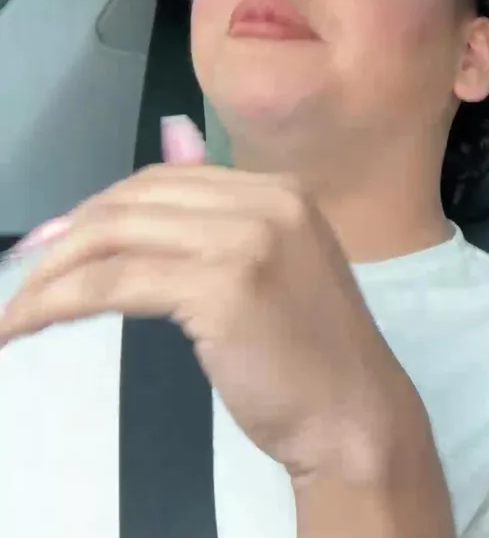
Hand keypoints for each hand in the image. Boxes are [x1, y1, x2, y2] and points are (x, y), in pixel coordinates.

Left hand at [0, 116, 424, 481]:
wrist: (355, 414)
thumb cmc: (316, 356)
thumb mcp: (276, 270)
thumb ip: (221, 227)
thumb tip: (154, 174)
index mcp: (283, 192)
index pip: (167, 180)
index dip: (100, 208)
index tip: (57, 245)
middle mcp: (269, 203)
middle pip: (133, 201)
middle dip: (65, 236)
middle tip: (26, 277)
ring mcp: (248, 241)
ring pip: (114, 237)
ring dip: (49, 273)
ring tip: (18, 309)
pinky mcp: (223, 288)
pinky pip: (112, 284)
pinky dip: (56, 303)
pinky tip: (28, 325)